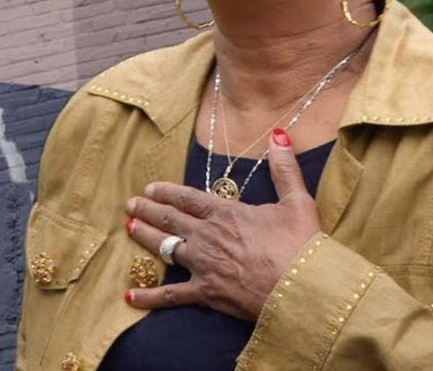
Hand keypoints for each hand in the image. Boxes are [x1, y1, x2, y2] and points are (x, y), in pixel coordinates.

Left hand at [123, 129, 320, 320]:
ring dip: (145, 237)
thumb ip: (284, 169)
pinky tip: (130, 295)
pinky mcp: (206, 293)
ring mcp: (204, 265)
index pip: (187, 198)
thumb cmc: (303, 246)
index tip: (150, 188)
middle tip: (130, 204)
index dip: (167, 192)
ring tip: (128, 228)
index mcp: (226, 213)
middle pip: (170, 219)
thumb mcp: (297, 201)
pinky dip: (149, 296)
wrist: (304, 289)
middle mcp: (208, 236)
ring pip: (165, 248)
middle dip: (148, 210)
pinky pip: (171, 295)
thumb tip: (278, 136)